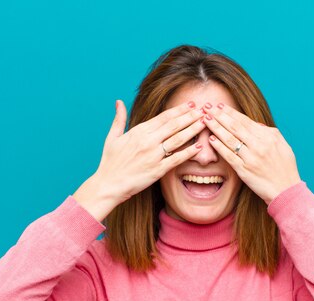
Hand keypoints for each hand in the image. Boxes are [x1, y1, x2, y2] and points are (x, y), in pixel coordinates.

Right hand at [92, 99, 206, 203]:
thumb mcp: (112, 137)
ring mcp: (153, 156)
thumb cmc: (110, 162)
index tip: (190, 104)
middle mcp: (148, 141)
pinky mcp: (157, 170)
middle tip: (204, 109)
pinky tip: (199, 146)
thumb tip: (119, 102)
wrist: (108, 184)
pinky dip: (188, 152)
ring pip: (178, 139)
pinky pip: (176, 159)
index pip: (163, 117)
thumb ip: (119, 119)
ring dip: (193, 130)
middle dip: (190, 116)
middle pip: (174, 125)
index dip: (179, 110)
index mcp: (138, 131)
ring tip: (204, 122)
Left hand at [201, 103, 301, 204]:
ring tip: (206, 119)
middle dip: (219, 115)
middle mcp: (259, 145)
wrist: (286, 189)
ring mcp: (251, 158)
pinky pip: (229, 156)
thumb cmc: (285, 167)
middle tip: (208, 107)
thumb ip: (269, 133)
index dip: (231, 112)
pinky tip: (211, 139)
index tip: (220, 105)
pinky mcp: (244, 170)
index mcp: (268, 137)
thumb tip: (255, 124)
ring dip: (216, 128)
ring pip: (230, 139)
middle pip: (235, 127)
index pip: (245, 121)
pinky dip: (219, 147)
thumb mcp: (282, 145)